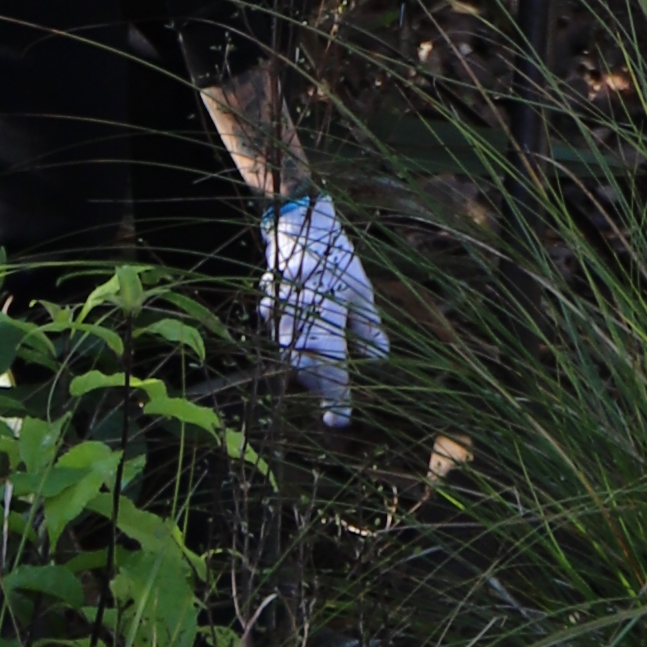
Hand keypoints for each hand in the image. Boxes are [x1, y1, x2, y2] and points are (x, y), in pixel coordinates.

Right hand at [259, 193, 385, 426]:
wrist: (297, 226)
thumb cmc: (335, 258)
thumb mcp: (360, 290)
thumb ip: (367, 327)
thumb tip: (379, 361)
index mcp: (325, 308)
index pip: (331, 363)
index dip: (336, 394)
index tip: (341, 419)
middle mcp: (296, 314)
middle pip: (307, 366)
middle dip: (323, 387)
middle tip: (339, 403)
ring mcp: (278, 313)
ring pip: (291, 356)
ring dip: (309, 373)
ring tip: (328, 383)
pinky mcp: (268, 310)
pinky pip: (279, 340)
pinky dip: (295, 353)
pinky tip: (308, 356)